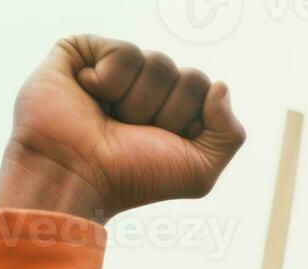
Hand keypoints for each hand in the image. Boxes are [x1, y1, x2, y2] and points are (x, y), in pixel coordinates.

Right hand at [0, 36, 245, 222]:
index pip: (205, 89)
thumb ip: (230, 134)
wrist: (78, 176)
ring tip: (110, 119)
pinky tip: (90, 96)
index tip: (160, 142)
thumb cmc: (134, 178)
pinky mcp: (83, 53)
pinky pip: (125, 52)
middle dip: (168, 113)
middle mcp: (147, 88)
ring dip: (138, 103)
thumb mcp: (199, 171)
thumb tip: (221, 86)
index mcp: (174, 112)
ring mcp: (116, 69)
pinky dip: (112, 82)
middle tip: (133, 133)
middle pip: (190, 77)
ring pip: (159, 62)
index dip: (189, 120)